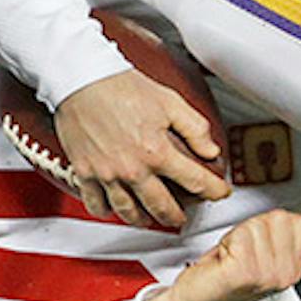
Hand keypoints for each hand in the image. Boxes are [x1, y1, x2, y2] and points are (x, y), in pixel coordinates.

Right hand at [54, 68, 227, 228]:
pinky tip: (114, 209)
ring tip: (151, 218)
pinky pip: (96, 204)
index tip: (219, 192)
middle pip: (161, 207)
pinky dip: (107, 212)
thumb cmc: (122, 87)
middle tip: (183, 217)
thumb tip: (210, 150)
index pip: (195, 181)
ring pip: (128, 212)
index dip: (213, 190)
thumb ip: (195, 128)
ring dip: (143, 220)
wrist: (82, 80)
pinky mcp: (84, 173)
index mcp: (157, 151)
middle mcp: (132, 168)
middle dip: (177, 216)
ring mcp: (106, 174)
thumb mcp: (170, 101)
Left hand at [146, 210, 300, 300]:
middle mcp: (284, 274)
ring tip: (233, 254)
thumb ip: (290, 235)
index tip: (263, 239)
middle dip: (256, 227)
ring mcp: (267, 275)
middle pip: (280, 219)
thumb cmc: (224, 276)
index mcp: (294, 269)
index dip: (276, 224)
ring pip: (259, 224)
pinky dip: (227, 241)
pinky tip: (226, 258)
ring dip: (240, 235)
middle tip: (244, 248)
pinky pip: (241, 235)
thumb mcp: (266, 255)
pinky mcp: (245, 273)